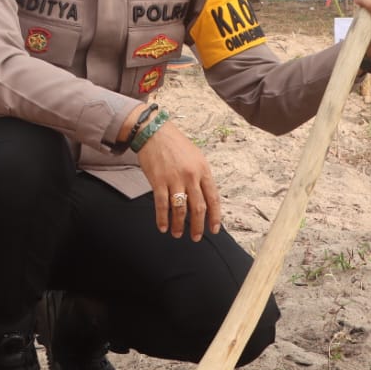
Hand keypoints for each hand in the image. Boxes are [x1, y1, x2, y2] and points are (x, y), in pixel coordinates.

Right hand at [136, 122, 220, 240]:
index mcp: (203, 170)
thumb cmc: (176, 145)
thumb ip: (202, 177)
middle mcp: (191, 176)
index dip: (215, 217)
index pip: (213, 198)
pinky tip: (163, 227)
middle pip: (198, 208)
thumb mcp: (197, 157)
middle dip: (198, 226)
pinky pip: (162, 205)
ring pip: (180, 209)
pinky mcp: (158, 181)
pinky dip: (163, 219)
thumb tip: (206, 198)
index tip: (214, 229)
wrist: (155, 132)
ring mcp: (174, 179)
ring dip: (180, 225)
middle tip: (196, 237)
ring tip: (178, 234)